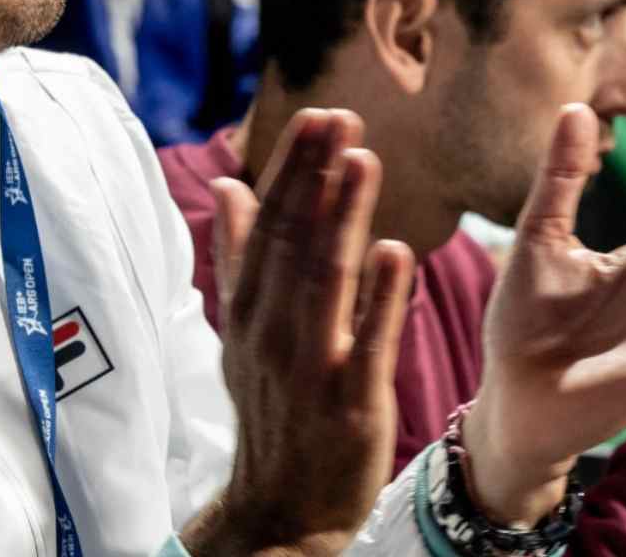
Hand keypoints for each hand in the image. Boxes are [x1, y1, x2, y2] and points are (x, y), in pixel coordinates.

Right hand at [181, 109, 414, 556]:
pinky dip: (379, 298)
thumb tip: (229, 186)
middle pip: (295, 241)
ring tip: (364, 159)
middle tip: (341, 115)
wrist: (281, 511)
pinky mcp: (351, 404)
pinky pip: (367, 343)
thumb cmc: (270, 410)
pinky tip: (396, 251)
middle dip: (317, 176)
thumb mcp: (243, 332)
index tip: (316, 116)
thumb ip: (238, 257)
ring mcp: (310, 369)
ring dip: (344, 217)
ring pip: (326, 281)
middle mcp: (272, 333)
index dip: (292, 169)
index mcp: (248, 311)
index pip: (269, 226)